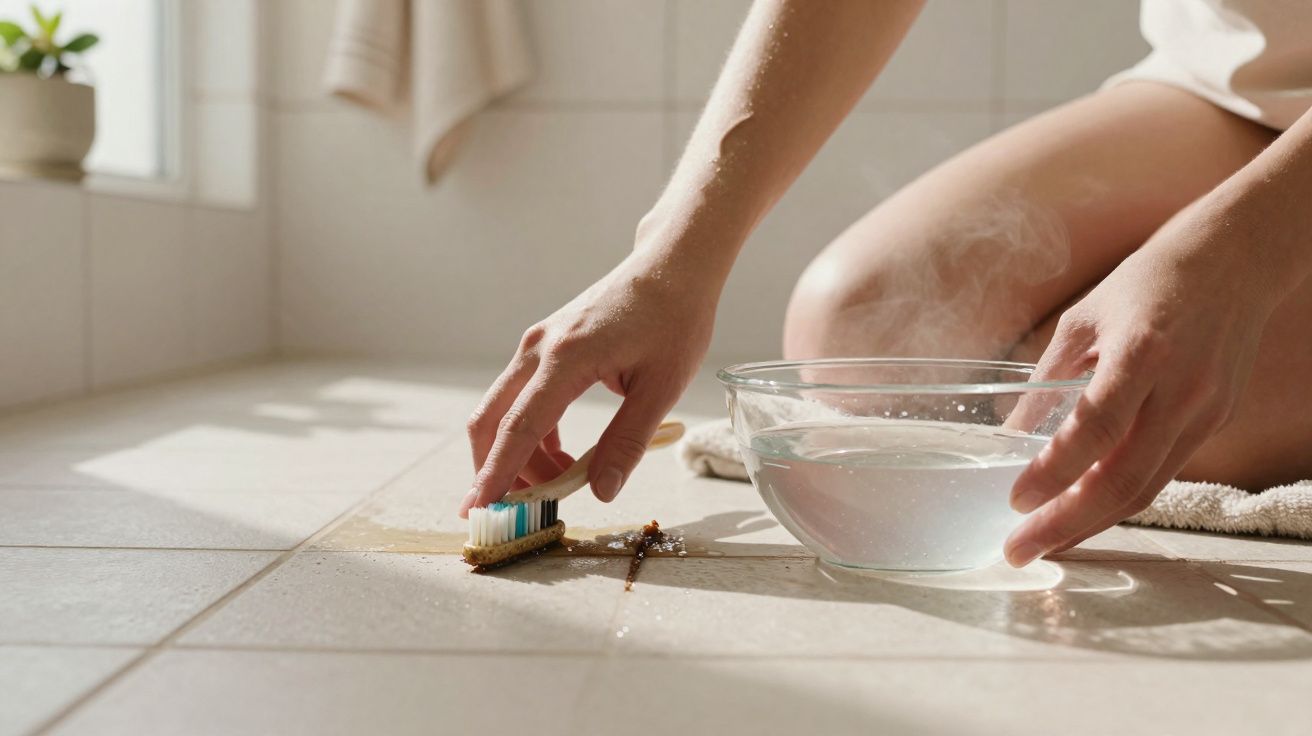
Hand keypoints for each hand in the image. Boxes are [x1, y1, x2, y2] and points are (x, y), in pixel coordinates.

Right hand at [460, 253, 715, 516]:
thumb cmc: (673, 319)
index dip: (497, 474)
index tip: (479, 510)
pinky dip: (530, 434)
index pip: (519, 428)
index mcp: (566, 358)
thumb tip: (602, 491)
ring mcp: (538, 345)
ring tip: (559, 484)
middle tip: (511, 512)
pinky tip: (561, 455)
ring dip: (519, 455)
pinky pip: (520, 398)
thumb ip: (628, 441)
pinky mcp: (545, 345)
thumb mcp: (662, 387)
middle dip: (494, 470)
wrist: (671, 266)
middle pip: (490, 420)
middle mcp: (539, 349)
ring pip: (502, 411)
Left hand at [1004, 201, 1278, 565]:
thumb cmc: (1148, 282)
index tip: (1015, 500)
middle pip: (1123, 479)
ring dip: (1090, 525)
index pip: (1096, 428)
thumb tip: (1010, 437)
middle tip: (1018, 551)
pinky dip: (1118, 501)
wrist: (1235, 262)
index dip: (1054, 471)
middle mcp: (1180, 391)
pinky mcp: (1212, 423)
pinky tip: (1082, 514)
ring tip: (1043, 545)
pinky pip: (1161, 474)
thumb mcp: (1084, 318)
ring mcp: (1203, 412)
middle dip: (1066, 524)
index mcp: (1142, 353)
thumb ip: (1048, 379)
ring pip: (1145, 489)